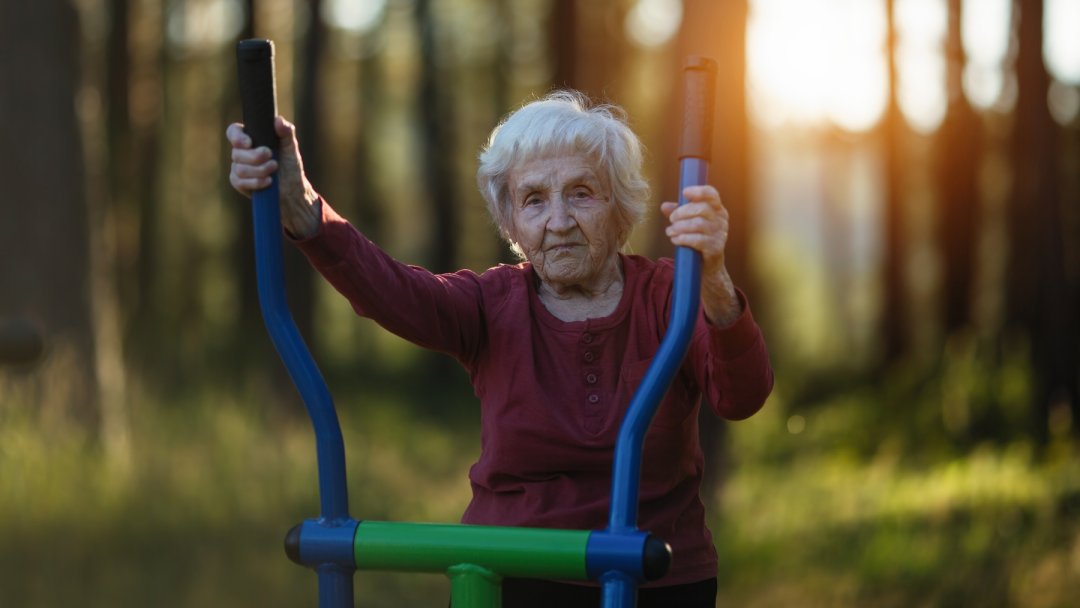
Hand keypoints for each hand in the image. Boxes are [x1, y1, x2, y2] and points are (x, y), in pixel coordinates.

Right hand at [226, 116, 320, 238]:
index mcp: (250, 139)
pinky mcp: (239, 183)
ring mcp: (238, 168)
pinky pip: (238, 182)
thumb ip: (286, 132)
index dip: (237, 137)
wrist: (292, 189)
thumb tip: (278, 120)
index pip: (233, 132)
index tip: (249, 143)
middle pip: (236, 153)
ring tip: (274, 170)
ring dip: (259, 170)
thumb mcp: (291, 147)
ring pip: (239, 168)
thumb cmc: (290, 165)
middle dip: (256, 157)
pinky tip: (268, 182)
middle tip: (273, 160)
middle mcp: (241, 152)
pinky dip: (256, 182)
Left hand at [661, 185, 741, 325]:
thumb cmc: (698, 240)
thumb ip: (677, 213)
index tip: (684, 192)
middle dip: (682, 212)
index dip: (699, 191)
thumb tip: (664, 206)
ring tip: (670, 232)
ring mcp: (720, 234)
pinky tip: (675, 239)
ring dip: (680, 227)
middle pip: (702, 208)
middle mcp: (721, 220)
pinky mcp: (716, 248)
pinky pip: (698, 240)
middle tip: (671, 220)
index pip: (712, 194)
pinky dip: (683, 238)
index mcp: (717, 209)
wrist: (707, 266)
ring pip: (698, 224)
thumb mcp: (688, 224)